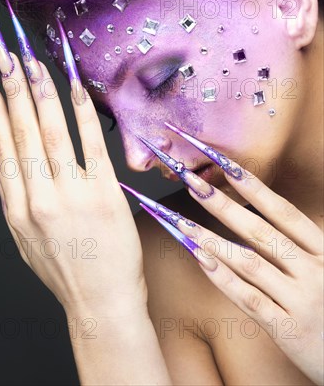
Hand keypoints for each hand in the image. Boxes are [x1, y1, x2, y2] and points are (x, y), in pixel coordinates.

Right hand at [0, 6, 146, 318]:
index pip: (1, 146)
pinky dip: (81, 112)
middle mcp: (38, 198)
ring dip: (41, 93)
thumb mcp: (25, 237)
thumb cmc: (65, 269)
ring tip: (32, 62)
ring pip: (51, 132)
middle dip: (11, 89)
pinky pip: (90, 144)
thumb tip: (2, 154)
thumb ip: (13, 196)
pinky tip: (74, 87)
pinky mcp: (103, 193)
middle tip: (5, 55)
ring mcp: (72, 195)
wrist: (101, 303)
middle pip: (22, 132)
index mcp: (16, 208)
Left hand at [131, 126, 322, 384]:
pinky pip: (249, 299)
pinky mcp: (288, 329)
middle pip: (261, 231)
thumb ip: (300, 244)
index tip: (224, 164)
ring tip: (182, 222)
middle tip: (192, 182)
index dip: (253, 186)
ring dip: (212, 239)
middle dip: (223, 204)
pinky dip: (222, 278)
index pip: (283, 212)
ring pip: (250, 263)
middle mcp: (314, 271)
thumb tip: (262, 211)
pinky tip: (199, 260)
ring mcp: (300, 300)